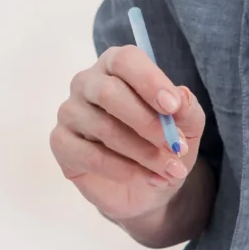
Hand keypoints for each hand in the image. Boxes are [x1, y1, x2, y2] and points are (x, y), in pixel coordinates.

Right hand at [50, 44, 208, 234]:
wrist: (146, 189)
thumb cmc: (162, 146)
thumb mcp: (186, 128)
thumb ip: (187, 110)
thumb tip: (181, 98)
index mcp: (116, 67)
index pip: (125, 60)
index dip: (149, 81)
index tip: (173, 107)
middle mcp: (87, 83)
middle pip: (109, 93)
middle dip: (147, 122)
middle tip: (176, 147)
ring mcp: (70, 112)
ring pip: (104, 128)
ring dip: (143, 153)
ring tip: (169, 170)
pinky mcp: (61, 143)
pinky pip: (90, 156)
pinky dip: (123, 170)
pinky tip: (146, 178)